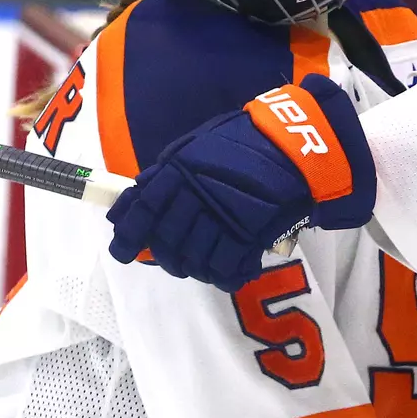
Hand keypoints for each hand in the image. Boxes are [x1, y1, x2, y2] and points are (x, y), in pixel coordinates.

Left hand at [106, 75, 376, 290]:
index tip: (122, 253)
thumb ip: (169, 173)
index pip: (140, 210)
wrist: (294, 144)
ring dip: (194, 269)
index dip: (128, 237)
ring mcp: (220, 217)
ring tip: (202, 268)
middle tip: (175, 261)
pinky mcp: (247, 234)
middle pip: (166, 242)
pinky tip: (229, 275)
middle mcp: (193, 196)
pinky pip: (226, 268)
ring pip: (193, 259)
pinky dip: (225, 277)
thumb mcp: (197, 146)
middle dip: (167, 258)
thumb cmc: (246, 140)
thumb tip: (139, 199)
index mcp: (177, 171)